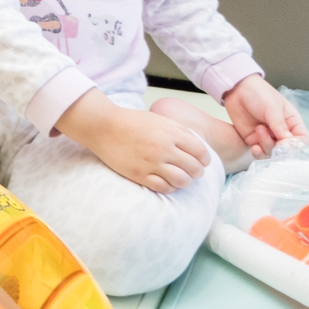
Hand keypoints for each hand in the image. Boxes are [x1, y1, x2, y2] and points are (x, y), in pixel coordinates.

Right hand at [56, 90, 212, 193]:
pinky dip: (170, 188)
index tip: (202, 161)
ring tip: (182, 179)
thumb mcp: (159, 120)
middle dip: (197, 172)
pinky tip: (168, 183)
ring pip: (182, 181)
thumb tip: (196, 146)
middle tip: (193, 172)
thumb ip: (179, 131)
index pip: (200, 152)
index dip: (204, 159)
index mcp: (171, 134)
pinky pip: (164, 188)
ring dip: (185, 182)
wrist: (104, 127)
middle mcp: (164, 149)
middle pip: (194, 168)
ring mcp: (152, 164)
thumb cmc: (131, 121)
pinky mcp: (140, 175)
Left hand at [222, 75, 305, 158]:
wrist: (237, 89)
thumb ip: (279, 125)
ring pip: (272, 153)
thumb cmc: (259, 93)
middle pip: (286, 150)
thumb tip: (288, 142)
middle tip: (269, 137)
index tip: (284, 144)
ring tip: (258, 129)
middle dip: (278, 148)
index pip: (301, 140)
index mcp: (291, 121)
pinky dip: (258, 153)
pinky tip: (254, 147)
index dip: (295, 146)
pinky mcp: (254, 140)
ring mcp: (268, 137)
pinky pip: (259, 153)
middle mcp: (281, 131)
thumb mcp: (272, 107)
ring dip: (266, 146)